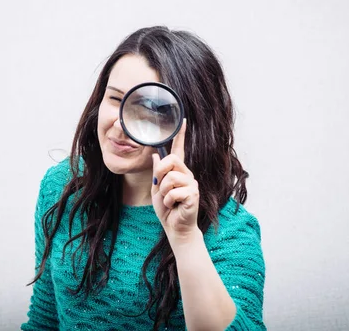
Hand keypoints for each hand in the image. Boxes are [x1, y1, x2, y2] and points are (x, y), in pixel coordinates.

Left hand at [151, 119, 199, 242]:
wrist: (175, 228)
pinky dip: (168, 201)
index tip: (183, 120)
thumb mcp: (157, 189)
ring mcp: (192, 184)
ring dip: (164, 191)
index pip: (179, 150)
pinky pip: (174, 192)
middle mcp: (187, 174)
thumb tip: (155, 156)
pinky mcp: (193, 194)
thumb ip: (157, 173)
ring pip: (170, 178)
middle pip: (171, 160)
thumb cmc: (167, 210)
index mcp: (178, 171)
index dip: (180, 135)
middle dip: (160, 173)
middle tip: (160, 187)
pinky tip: (174, 207)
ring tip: (170, 201)